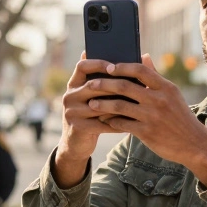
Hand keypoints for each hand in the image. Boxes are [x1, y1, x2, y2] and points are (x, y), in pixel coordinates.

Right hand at [53, 52, 125, 187]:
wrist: (75, 144)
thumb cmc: (92, 116)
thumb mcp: (93, 98)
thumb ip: (104, 83)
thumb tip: (129, 63)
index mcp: (73, 84)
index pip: (82, 66)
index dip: (98, 63)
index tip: (114, 65)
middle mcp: (69, 96)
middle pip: (92, 85)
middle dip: (114, 85)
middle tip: (134, 85)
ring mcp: (71, 112)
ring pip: (99, 105)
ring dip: (118, 104)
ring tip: (136, 103)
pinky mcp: (77, 127)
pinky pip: (101, 124)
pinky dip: (118, 123)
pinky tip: (132, 122)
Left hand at [86, 55, 206, 185]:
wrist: (193, 144)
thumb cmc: (180, 116)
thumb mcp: (172, 94)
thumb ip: (155, 76)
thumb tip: (143, 56)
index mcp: (165, 87)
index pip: (140, 70)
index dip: (121, 67)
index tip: (108, 67)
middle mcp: (159, 100)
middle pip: (125, 86)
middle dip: (105, 84)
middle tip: (91, 84)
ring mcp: (152, 116)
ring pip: (120, 105)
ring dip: (103, 104)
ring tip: (91, 103)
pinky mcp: (147, 133)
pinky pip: (123, 124)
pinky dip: (111, 121)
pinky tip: (103, 119)